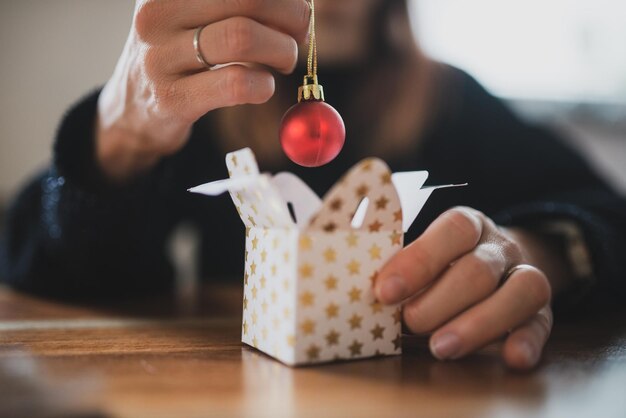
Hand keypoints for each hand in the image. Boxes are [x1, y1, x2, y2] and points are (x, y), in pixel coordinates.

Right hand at [96, 0, 309, 181]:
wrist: (134, 109)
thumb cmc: (180, 54)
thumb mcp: (193, 12)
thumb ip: (234, 3)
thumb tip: (298, 1)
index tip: (298, 3)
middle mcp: (157, 13)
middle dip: (292, 14)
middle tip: (301, 33)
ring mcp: (161, 57)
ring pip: (242, 36)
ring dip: (282, 49)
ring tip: (284, 61)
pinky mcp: (172, 98)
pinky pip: (235, 83)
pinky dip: (264, 84)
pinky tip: (264, 86)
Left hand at [375, 207, 561, 369]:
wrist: (498, 262)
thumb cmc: (443, 263)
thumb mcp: (423, 253)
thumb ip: (400, 264)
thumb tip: (363, 287)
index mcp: (467, 225)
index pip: (453, 229)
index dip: (419, 260)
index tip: (385, 291)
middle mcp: (500, 248)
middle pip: (479, 269)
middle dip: (440, 301)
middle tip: (409, 323)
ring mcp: (525, 275)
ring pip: (522, 291)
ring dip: (479, 324)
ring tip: (441, 348)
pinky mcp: (542, 311)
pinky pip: (544, 324)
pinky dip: (529, 341)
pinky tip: (510, 358)